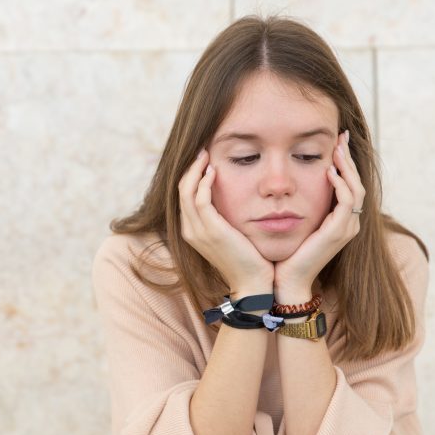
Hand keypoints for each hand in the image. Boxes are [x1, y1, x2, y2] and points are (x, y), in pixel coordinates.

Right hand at [178, 149, 273, 296]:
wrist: (253, 283)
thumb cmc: (247, 260)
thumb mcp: (231, 236)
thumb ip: (224, 219)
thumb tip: (230, 201)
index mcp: (192, 231)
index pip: (184, 197)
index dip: (190, 176)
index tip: (203, 160)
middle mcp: (190, 230)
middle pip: (181, 190)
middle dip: (190, 168)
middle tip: (202, 150)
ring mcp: (198, 231)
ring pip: (186, 191)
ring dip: (196, 170)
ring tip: (206, 155)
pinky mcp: (211, 230)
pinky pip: (201, 199)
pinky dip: (205, 182)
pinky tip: (215, 171)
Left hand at [274, 131, 364, 301]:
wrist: (286, 280)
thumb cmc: (287, 252)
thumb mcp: (297, 222)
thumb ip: (301, 203)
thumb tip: (290, 183)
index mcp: (340, 221)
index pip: (349, 185)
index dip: (345, 163)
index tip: (336, 142)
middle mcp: (348, 223)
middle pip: (356, 183)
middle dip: (348, 159)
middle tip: (341, 137)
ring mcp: (346, 228)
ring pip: (355, 189)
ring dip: (346, 167)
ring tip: (336, 149)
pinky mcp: (338, 233)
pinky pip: (345, 203)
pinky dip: (339, 186)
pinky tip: (329, 172)